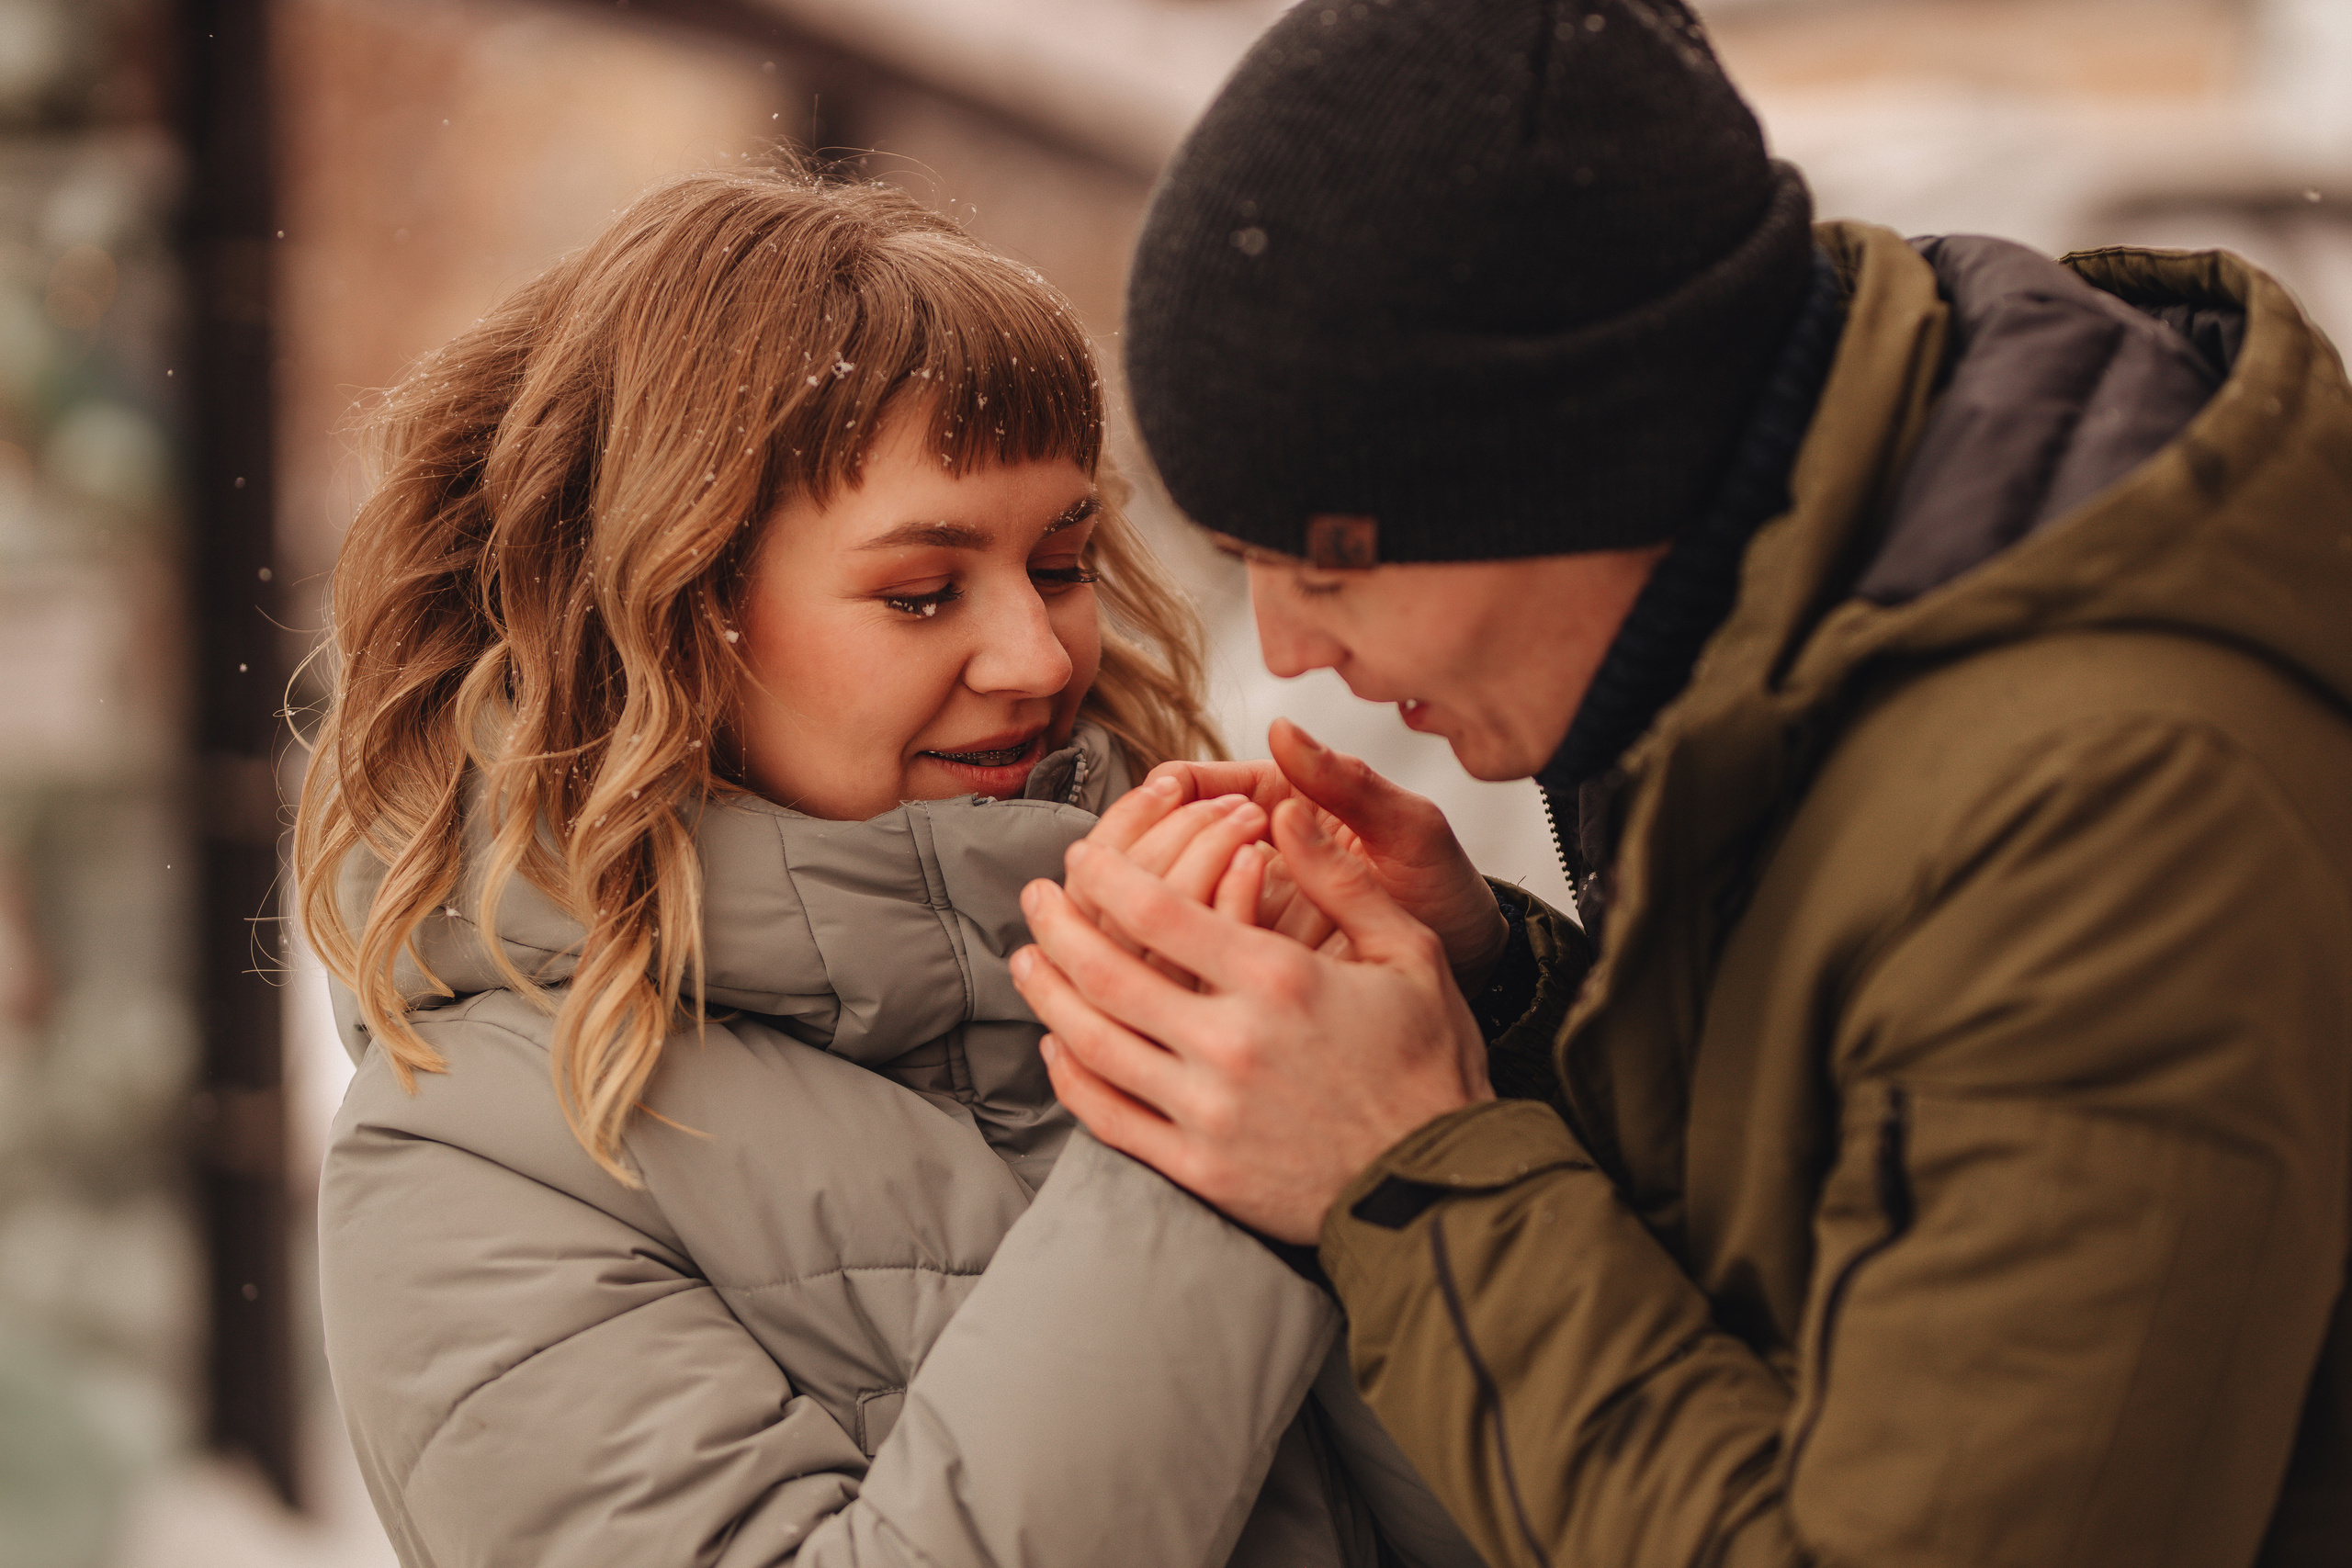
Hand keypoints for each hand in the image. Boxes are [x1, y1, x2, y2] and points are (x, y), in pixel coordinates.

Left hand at [1011, 799, 1493, 1242]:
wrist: (1439, 1189)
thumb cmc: (1431, 1066)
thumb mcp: (1408, 951)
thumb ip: (1339, 877)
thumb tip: (1285, 809)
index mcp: (1277, 979)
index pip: (1157, 909)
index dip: (1103, 875)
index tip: (1080, 858)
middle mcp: (1230, 1042)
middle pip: (1106, 970)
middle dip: (1056, 925)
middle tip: (1033, 900)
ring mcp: (1208, 1110)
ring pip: (1093, 1042)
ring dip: (1047, 995)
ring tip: (1026, 962)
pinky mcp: (1200, 1168)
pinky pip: (1111, 1118)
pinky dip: (1071, 1078)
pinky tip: (1058, 1047)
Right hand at [1115, 720, 1507, 991]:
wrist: (1473, 974)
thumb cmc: (1446, 891)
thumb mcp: (1408, 828)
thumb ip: (1348, 783)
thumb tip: (1285, 730)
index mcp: (1271, 807)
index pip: (1183, 787)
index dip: (1166, 790)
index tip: (1175, 797)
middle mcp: (1242, 862)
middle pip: (1152, 847)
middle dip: (1165, 837)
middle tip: (1225, 835)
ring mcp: (1238, 919)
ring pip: (1159, 905)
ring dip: (1179, 886)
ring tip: (1248, 871)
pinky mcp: (1244, 972)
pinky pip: (1192, 957)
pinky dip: (1201, 938)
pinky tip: (1242, 930)